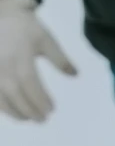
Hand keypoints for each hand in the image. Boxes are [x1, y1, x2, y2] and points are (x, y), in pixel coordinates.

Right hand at [0, 0, 76, 122]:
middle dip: (29, 110)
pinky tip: (9, 110)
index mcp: (19, 55)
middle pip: (14, 93)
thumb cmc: (22, 25)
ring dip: (13, 111)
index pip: (29, 82)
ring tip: (27, 119)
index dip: (40, 99)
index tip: (52, 109)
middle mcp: (1, 63)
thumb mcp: (44, 37)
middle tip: (42, 120)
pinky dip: (0, 104)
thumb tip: (75, 75)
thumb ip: (59, 58)